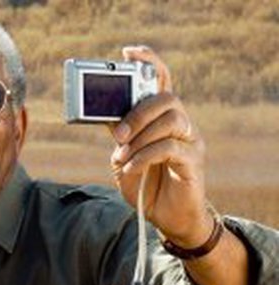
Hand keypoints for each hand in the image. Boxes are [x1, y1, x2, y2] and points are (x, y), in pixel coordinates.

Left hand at [109, 46, 213, 247]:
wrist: (165, 217)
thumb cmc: (144, 184)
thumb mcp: (122, 156)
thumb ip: (118, 134)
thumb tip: (103, 111)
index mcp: (161, 118)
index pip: (161, 80)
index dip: (149, 62)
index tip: (128, 53)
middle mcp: (180, 123)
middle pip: (166, 98)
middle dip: (138, 112)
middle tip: (118, 135)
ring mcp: (190, 140)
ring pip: (172, 119)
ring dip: (141, 137)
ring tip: (122, 158)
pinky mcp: (193, 160)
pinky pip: (170, 147)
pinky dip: (144, 157)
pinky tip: (130, 168)